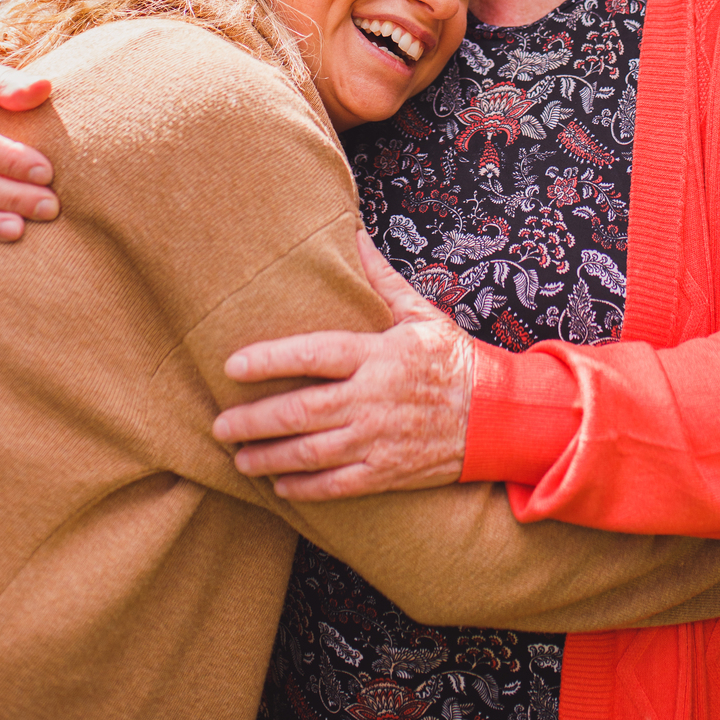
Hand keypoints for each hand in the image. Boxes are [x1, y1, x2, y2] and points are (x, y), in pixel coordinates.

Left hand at [212, 229, 473, 500]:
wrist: (499, 415)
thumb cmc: (452, 358)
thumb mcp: (420, 313)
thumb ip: (380, 278)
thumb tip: (351, 232)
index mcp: (379, 355)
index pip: (315, 354)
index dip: (271, 360)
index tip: (232, 366)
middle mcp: (374, 399)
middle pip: (303, 411)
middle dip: (255, 420)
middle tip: (220, 424)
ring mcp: (380, 440)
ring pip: (313, 452)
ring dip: (269, 456)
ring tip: (239, 456)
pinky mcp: (388, 472)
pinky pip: (338, 485)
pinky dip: (305, 487)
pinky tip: (278, 484)